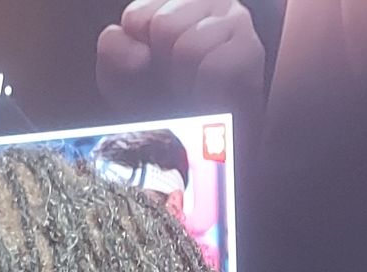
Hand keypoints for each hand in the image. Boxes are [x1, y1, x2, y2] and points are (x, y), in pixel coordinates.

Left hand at [96, 0, 267, 117]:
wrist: (198, 161)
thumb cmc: (165, 113)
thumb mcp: (124, 79)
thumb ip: (115, 51)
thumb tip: (141, 53)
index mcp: (177, 2)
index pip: (137, 17)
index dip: (138, 57)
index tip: (155, 76)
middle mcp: (209, 3)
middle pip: (163, 25)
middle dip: (163, 68)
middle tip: (178, 88)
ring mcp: (235, 22)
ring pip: (188, 46)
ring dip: (185, 83)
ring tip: (196, 95)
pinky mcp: (251, 51)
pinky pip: (214, 68)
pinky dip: (206, 93)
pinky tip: (212, 101)